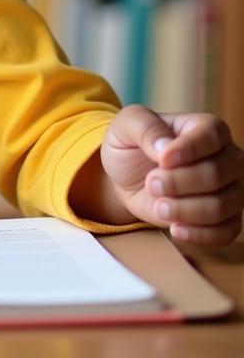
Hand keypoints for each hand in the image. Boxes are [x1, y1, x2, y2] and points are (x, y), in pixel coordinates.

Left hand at [101, 105, 243, 245]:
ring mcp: (231, 190)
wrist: (127, 177)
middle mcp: (227, 157)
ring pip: (221, 206)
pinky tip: (174, 228)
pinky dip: (199, 234)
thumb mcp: (126, 125)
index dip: (188, 149)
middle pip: (216, 174)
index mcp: (207, 128)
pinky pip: (226, 233)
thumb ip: (144, 127)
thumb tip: (165, 147)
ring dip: (184, 209)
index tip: (162, 160)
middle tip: (151, 183)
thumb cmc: (131, 144)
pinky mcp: (227, 218)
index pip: (212, 135)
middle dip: (178, 183)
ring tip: (159, 205)